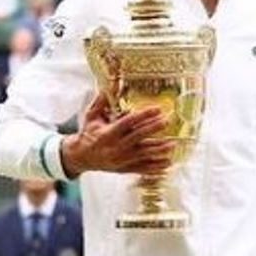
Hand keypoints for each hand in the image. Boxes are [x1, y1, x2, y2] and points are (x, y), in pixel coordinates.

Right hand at [60, 93, 175, 176]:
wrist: (81, 157)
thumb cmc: (88, 134)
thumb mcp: (91, 117)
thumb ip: (100, 103)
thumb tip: (107, 86)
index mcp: (108, 133)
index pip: (129, 122)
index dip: (143, 115)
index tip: (156, 109)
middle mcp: (116, 147)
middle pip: (139, 137)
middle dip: (154, 128)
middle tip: (167, 121)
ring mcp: (122, 159)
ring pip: (144, 154)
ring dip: (159, 149)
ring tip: (173, 144)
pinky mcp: (125, 168)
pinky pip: (143, 169)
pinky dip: (156, 167)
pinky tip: (168, 163)